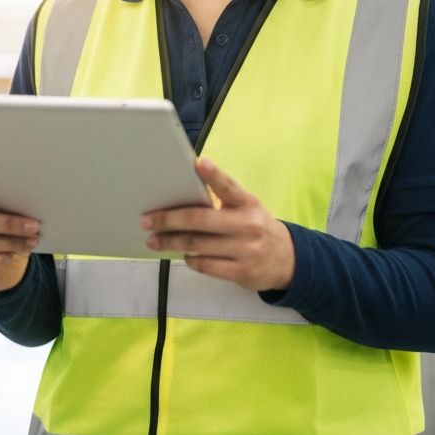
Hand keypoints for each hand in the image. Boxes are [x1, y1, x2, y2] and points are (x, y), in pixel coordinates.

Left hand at [141, 157, 295, 291]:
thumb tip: (183, 194)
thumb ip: (223, 200)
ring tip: (154, 240)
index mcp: (248, 203)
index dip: (214, 174)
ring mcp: (246, 250)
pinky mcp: (242, 272)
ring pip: (198, 245)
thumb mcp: (247, 207)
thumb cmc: (256, 226)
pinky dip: (191, 259)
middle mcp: (248, 225)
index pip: (229, 186)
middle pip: (201, 220)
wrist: (287, 260)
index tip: (199, 162)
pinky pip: (206, 265)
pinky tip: (183, 254)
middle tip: (147, 220)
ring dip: (172, 242)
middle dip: (169, 220)